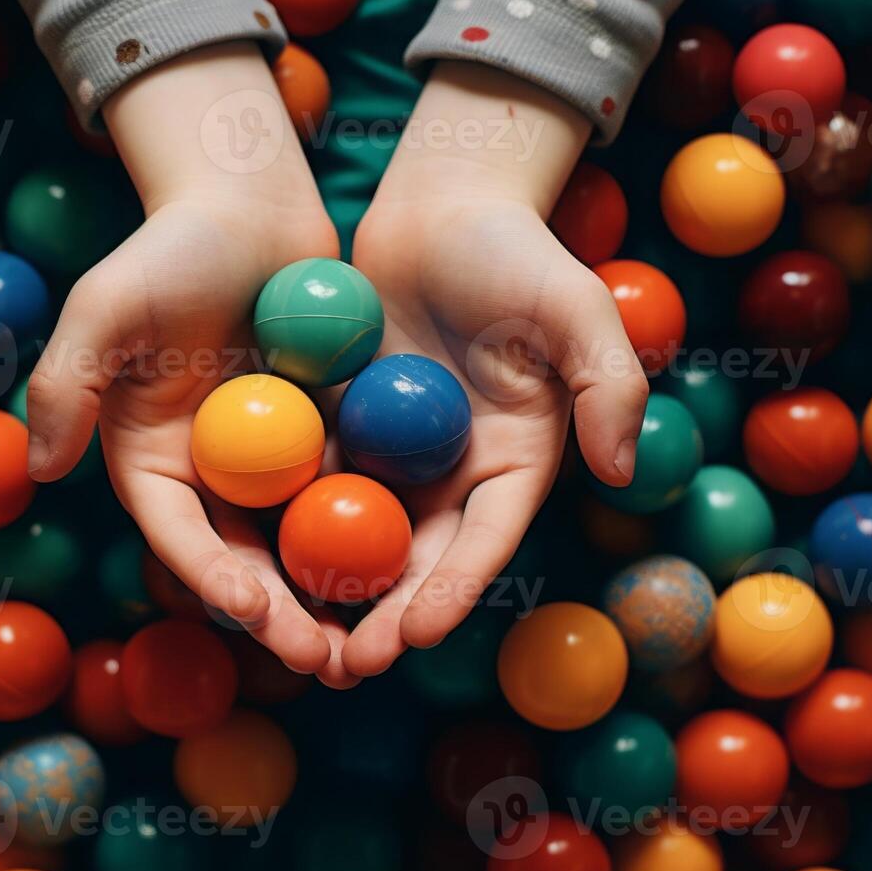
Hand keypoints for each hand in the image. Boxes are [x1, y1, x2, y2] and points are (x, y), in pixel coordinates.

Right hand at [24, 43, 342, 676]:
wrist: (250, 202)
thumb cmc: (171, 247)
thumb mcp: (106, 306)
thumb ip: (67, 381)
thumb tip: (39, 467)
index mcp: (151, 458)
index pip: (179, 534)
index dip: (212, 578)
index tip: (253, 609)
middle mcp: (210, 472)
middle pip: (244, 557)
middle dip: (280, 613)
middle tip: (325, 656)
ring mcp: (271, 461)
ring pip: (301, 541)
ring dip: (332, 593)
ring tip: (373, 638)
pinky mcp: (323, 438)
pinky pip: (350, 491)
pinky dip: (375, 532)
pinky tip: (418, 567)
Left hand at [339, 63, 648, 677]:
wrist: (442, 204)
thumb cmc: (516, 252)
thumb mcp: (578, 309)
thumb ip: (610, 384)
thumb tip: (624, 471)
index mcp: (515, 460)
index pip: (485, 540)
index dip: (454, 589)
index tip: (418, 633)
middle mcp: (454, 470)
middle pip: (418, 558)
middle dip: (384, 617)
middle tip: (343, 666)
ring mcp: (396, 452)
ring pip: (359, 535)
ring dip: (329, 590)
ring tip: (291, 638)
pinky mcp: (345, 426)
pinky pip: (312, 479)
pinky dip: (286, 521)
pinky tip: (248, 559)